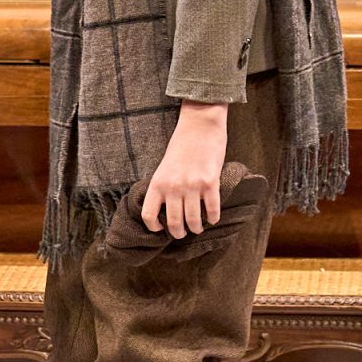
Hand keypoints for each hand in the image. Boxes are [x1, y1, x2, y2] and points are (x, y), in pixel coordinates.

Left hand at [141, 101, 227, 237]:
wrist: (199, 127)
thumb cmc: (180, 147)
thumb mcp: (164, 167)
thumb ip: (163, 187)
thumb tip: (166, 208)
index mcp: (157, 183)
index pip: (148, 214)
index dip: (153, 227)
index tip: (160, 229)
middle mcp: (173, 187)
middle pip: (174, 223)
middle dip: (179, 233)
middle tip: (182, 234)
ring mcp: (192, 186)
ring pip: (193, 220)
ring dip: (196, 228)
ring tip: (198, 228)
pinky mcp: (211, 183)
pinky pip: (212, 210)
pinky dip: (213, 218)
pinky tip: (212, 219)